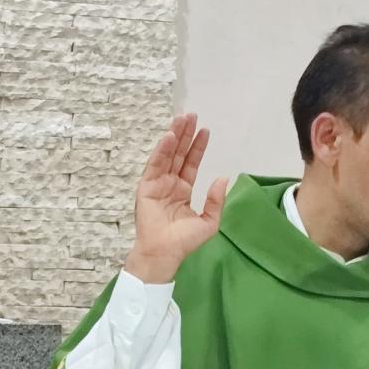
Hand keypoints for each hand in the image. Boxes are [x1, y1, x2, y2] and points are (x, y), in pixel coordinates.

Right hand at [123, 113, 227, 283]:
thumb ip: (216, 200)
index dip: (197, 147)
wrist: (165, 253)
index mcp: (182, 190)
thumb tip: (222, 178)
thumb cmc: (184, 241)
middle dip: (185, 134)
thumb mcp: (208, 221)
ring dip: (174, 136)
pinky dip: (161, 151)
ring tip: (181, 119)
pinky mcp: (146, 187)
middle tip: (191, 115)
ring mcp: (157, 184)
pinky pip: (155, 165)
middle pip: (178, 154)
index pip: (190, 163)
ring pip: (167, 155)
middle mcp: (169, 184)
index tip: (205, 130)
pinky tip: (169, 137)